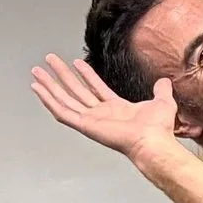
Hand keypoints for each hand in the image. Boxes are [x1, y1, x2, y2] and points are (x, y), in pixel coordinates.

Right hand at [30, 55, 179, 165]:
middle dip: (61, 75)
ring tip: (37, 71)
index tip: (75, 62)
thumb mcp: (163, 102)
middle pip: (75, 91)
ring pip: (64, 100)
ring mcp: (91, 120)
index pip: (96, 88)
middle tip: (49, 61)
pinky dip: (48, 100)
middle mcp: (101, 115)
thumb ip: (161, 90)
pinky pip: (62, 112)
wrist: (153, 141)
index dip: (86, 74)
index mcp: (117, 110)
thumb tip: (165, 81)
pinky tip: (38, 89)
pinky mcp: (84, 125)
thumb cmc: (158, 129)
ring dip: (50, 85)